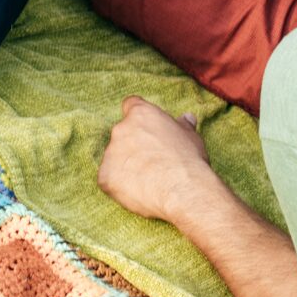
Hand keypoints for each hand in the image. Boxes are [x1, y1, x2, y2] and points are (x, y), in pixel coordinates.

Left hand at [98, 95, 217, 223]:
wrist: (180, 189)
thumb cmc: (188, 160)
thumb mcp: (191, 137)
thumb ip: (183, 126)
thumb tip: (186, 118)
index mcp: (141, 114)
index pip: (131, 105)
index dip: (138, 117)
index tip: (147, 129)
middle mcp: (121, 129)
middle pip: (122, 134)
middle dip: (133, 145)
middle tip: (152, 161)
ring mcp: (110, 152)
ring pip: (114, 157)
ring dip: (126, 165)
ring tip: (148, 179)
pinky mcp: (104, 175)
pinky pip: (109, 178)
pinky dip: (120, 184)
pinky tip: (138, 190)